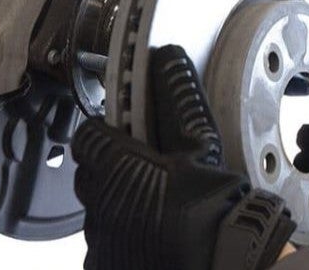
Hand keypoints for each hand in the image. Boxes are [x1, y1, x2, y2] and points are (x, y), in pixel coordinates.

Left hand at [73, 45, 296, 269]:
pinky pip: (105, 241)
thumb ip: (177, 102)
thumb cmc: (213, 211)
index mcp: (114, 166)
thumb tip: (168, 59)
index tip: (126, 135)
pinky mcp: (105, 263)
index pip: (87, 137)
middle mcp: (97, 204)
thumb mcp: (199, 146)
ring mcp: (99, 238)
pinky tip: (150, 231)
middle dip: (111, 168)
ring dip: (117, 201)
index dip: (107, 132)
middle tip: (148, 170)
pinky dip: (122, 234)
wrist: (220, 263)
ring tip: (155, 204)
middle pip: (89, 174)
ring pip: (96, 209)